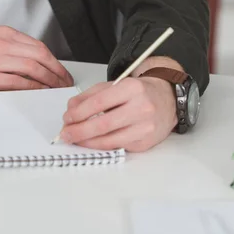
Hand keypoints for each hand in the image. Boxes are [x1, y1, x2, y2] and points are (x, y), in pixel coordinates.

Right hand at [0, 19, 73, 90]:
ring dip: (49, 81)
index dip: (55, 62)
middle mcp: (2, 45)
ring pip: (32, 69)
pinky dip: (32, 88)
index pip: (39, 47)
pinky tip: (38, 93)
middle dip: (57, 73)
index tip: (62, 72)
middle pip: (40, 57)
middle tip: (65, 84)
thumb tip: (29, 62)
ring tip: (56, 91)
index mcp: (4, 35)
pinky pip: (16, 82)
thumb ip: (8, 48)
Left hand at [59, 76, 176, 151]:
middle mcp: (142, 108)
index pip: (99, 102)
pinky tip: (92, 143)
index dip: (79, 113)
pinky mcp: (145, 143)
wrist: (167, 101)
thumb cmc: (139, 93)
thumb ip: (91, 96)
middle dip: (79, 131)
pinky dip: (102, 146)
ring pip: (110, 140)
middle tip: (65, 134)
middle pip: (103, 124)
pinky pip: (118, 147)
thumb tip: (70, 110)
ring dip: (88, 142)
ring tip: (76, 140)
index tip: (66, 118)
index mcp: (132, 88)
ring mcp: (145, 128)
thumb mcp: (116, 86)